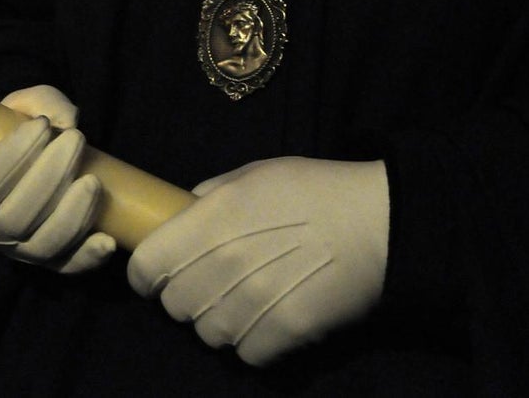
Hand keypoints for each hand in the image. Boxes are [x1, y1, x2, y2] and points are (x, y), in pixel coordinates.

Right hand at [0, 85, 115, 273]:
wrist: (35, 162)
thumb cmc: (18, 135)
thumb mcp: (20, 108)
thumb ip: (40, 102)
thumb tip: (66, 120)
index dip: (8, 159)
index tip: (40, 125)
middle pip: (13, 219)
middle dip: (48, 178)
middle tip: (75, 140)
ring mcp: (18, 252)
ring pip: (41, 245)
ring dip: (70, 215)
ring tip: (92, 181)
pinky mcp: (51, 262)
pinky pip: (68, 268)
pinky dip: (88, 257)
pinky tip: (107, 238)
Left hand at [127, 157, 388, 365]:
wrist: (383, 222)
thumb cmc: (316, 190)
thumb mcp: (253, 175)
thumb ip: (209, 197)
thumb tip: (182, 215)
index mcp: (211, 219)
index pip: (146, 266)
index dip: (145, 274)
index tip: (155, 275)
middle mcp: (225, 262)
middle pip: (174, 306)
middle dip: (183, 298)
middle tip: (206, 286)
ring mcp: (255, 301)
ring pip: (207, 333)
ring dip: (217, 322)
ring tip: (241, 303)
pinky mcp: (286, 332)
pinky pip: (245, 354)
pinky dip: (251, 342)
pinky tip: (266, 321)